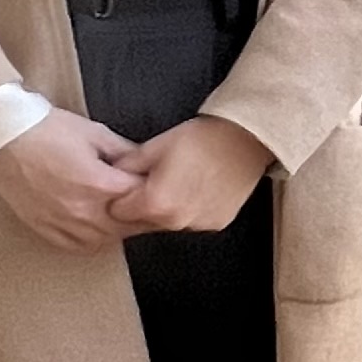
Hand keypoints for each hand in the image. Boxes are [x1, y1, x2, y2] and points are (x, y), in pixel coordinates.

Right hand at [0, 109, 145, 252]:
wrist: (2, 138)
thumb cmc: (48, 129)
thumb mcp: (95, 133)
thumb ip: (125, 151)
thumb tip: (146, 162)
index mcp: (99, 184)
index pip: (142, 198)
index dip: (154, 191)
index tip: (161, 186)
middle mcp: (82, 210)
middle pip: (126, 225)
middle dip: (143, 215)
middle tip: (152, 206)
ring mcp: (61, 223)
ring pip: (103, 240)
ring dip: (118, 230)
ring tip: (126, 216)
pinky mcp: (42, 228)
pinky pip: (74, 245)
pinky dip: (91, 240)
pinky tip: (97, 228)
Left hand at [107, 116, 272, 233]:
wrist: (248, 139)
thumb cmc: (205, 138)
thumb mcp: (156, 145)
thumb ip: (127, 165)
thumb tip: (112, 173)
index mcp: (156, 202)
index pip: (117, 212)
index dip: (119, 195)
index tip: (127, 184)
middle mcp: (176, 220)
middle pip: (142, 221)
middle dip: (142, 203)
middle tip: (155, 178)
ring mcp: (199, 223)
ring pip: (168, 222)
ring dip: (167, 207)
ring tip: (180, 179)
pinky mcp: (217, 222)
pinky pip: (192, 220)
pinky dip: (190, 208)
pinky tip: (198, 186)